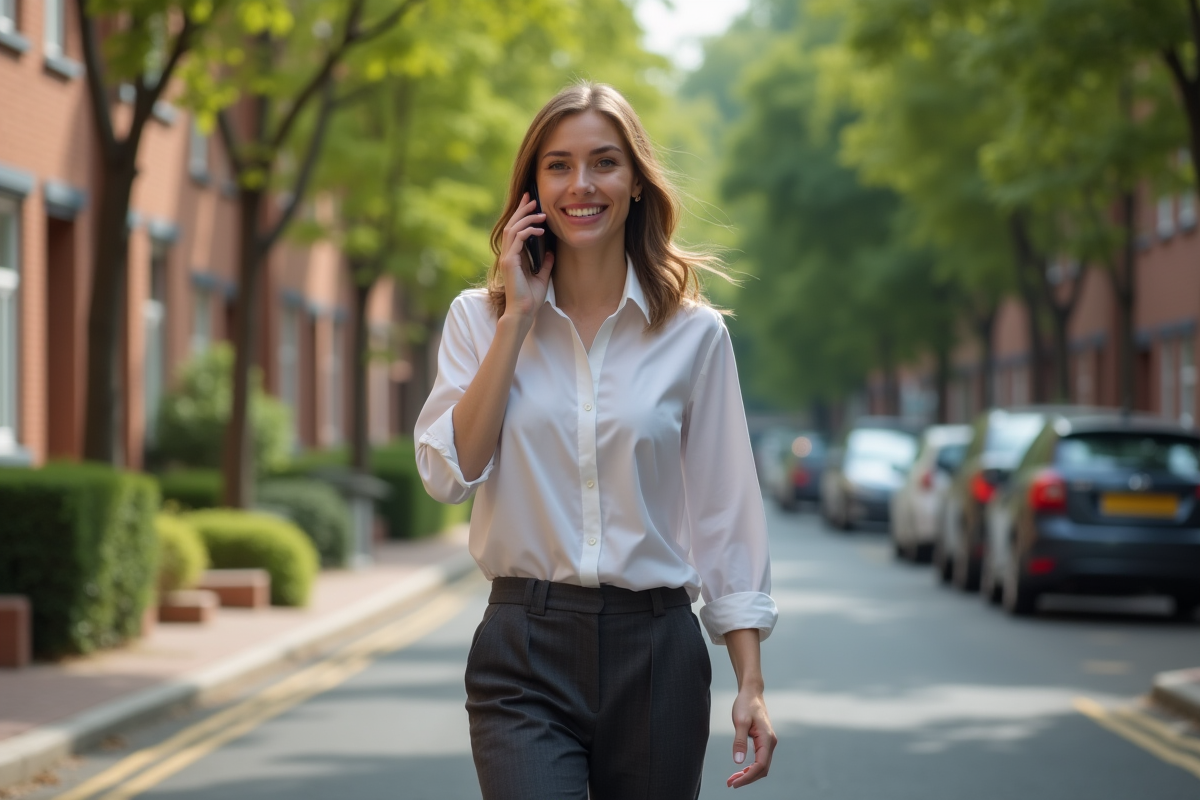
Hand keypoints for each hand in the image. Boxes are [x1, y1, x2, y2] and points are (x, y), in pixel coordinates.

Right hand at [499, 193, 554, 322]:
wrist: (523, 312)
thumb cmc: (530, 298)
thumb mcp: (542, 276)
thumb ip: (544, 263)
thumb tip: (550, 251)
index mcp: (513, 257)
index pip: (515, 230)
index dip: (521, 215)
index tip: (530, 204)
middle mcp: (508, 255)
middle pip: (512, 225)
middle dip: (522, 210)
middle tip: (532, 198)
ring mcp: (507, 257)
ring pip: (513, 229)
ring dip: (526, 218)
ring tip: (540, 212)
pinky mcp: (509, 262)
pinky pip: (517, 239)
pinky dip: (528, 231)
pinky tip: (540, 230)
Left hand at [726, 687, 776, 788]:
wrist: (752, 693)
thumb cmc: (746, 704)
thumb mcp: (740, 721)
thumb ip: (739, 741)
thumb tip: (738, 762)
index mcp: (767, 738)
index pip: (760, 765)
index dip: (748, 776)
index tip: (735, 782)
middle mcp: (770, 742)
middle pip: (762, 769)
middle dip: (747, 778)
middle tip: (731, 784)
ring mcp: (768, 742)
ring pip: (762, 766)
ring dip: (749, 774)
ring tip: (733, 779)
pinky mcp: (764, 741)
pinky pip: (760, 760)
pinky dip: (751, 767)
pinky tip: (741, 770)